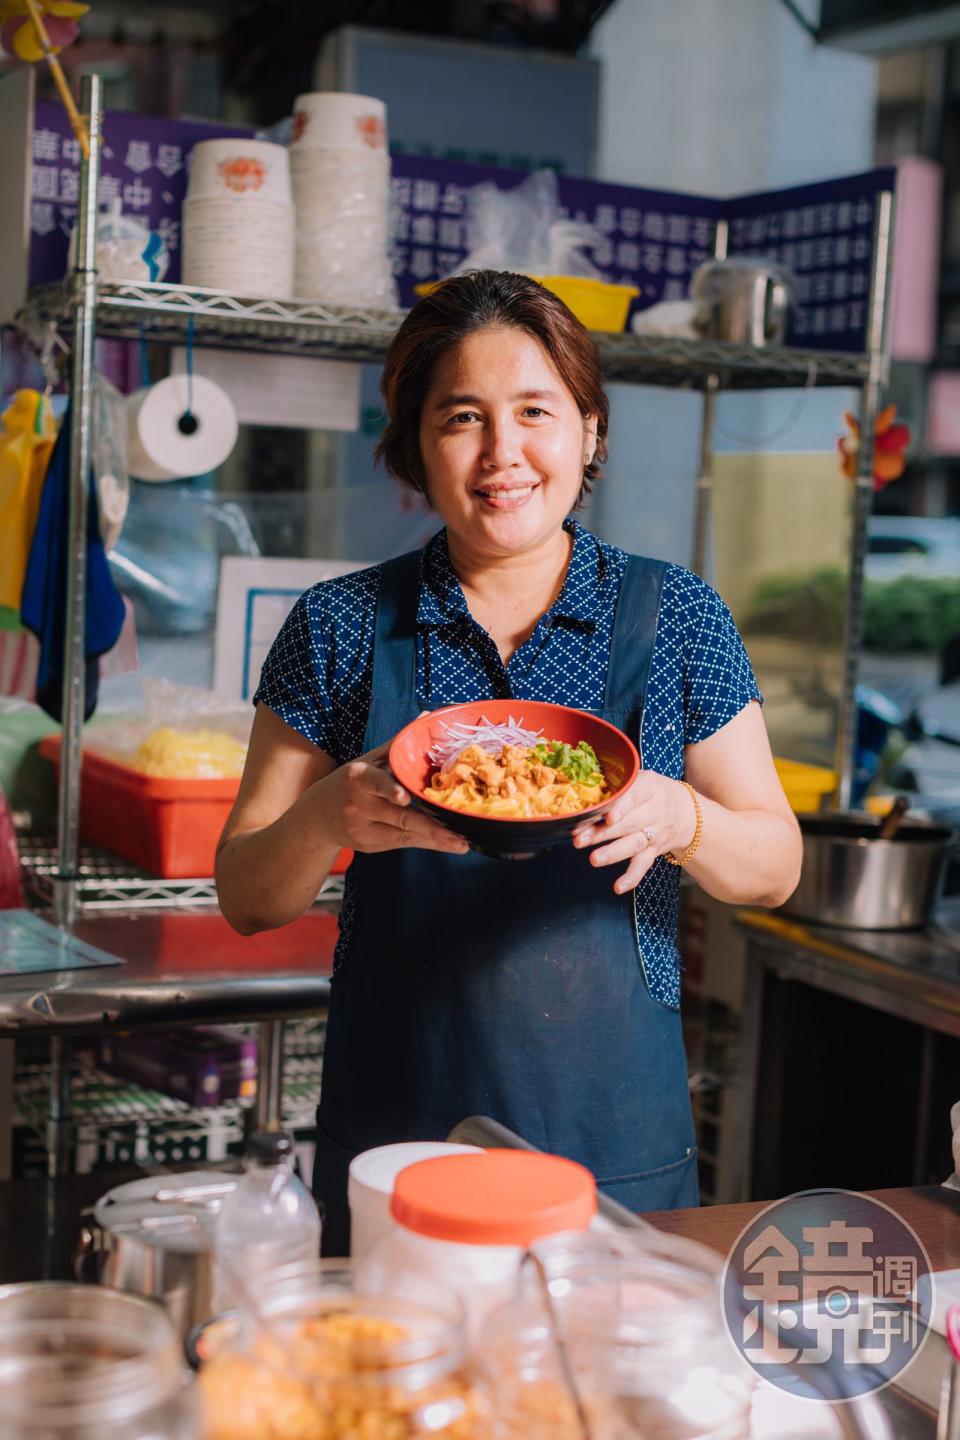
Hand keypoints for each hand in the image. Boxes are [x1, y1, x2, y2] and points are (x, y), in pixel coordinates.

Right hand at [320, 739, 468, 856]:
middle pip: (398, 816)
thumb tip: (428, 717)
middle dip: (430, 828)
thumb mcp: (368, 761)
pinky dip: (426, 843)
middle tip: (458, 836)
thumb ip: (398, 744)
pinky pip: (401, 844)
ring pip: (404, 835)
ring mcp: (362, 829)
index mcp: (358, 778)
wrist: (318, 815)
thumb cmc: (351, 782)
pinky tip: (448, 844)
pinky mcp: (369, 845)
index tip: (404, 797)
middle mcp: (358, 805)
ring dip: (435, 840)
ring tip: (461, 844)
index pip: (375, 782)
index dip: (389, 790)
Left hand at [572, 771, 696, 893]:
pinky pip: (644, 865)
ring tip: (594, 859)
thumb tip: (582, 790)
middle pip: (629, 823)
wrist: (686, 811)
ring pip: (634, 844)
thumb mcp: (640, 778)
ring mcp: (655, 834)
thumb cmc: (652, 791)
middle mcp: (655, 812)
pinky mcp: (654, 851)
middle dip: (603, 833)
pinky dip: (632, 877)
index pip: (635, 797)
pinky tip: (618, 887)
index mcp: (649, 788)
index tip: (607, 817)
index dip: (621, 808)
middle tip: (579, 839)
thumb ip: (617, 784)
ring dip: (613, 853)